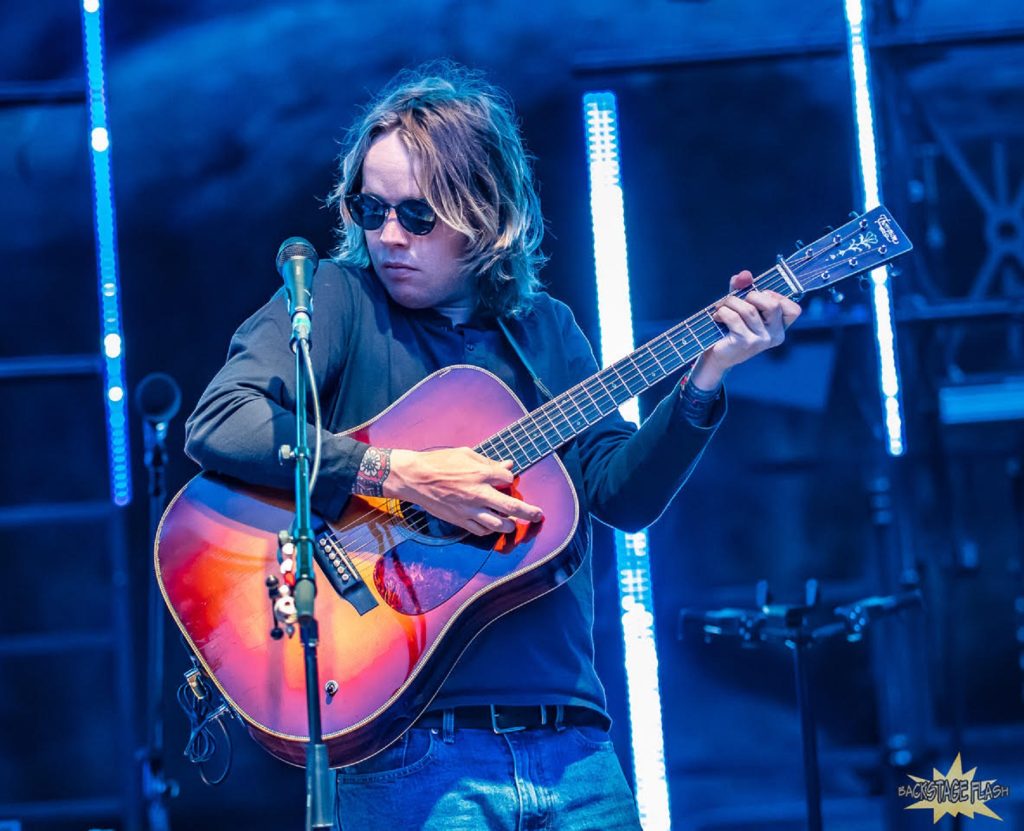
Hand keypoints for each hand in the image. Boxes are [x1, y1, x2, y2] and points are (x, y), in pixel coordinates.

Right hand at [384, 447, 542, 536]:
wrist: (415, 478)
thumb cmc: (439, 462)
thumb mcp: (466, 454)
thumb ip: (489, 462)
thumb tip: (508, 465)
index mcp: (481, 474)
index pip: (508, 479)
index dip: (509, 479)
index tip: (504, 478)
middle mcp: (479, 494)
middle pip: (512, 507)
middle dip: (529, 513)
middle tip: (539, 515)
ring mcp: (470, 510)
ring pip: (499, 524)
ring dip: (510, 525)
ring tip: (513, 522)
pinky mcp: (460, 520)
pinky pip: (481, 530)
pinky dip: (490, 530)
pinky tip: (492, 525)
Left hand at [689, 270, 801, 389]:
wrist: (717, 356)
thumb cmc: (731, 329)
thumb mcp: (740, 306)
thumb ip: (744, 288)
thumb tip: (744, 274)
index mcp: (779, 328)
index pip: (793, 310)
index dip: (777, 297)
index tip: (759, 297)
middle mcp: (774, 335)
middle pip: (773, 304)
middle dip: (752, 296)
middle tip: (738, 301)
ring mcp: (761, 341)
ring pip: (749, 309)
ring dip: (731, 303)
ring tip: (721, 308)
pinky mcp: (745, 343)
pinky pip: (734, 317)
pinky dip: (722, 312)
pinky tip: (717, 317)